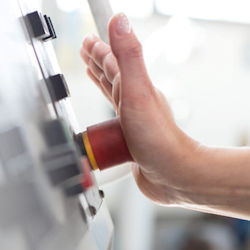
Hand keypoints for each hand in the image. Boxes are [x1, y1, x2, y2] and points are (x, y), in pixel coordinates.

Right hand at [80, 13, 198, 204]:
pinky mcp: (125, 136)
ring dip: (101, 82)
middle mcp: (132, 100)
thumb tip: (120, 21)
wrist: (170, 171)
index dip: (99, 49)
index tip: (88, 41)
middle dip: (98, 62)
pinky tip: (102, 111)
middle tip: (87, 52)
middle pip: (111, 75)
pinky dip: (103, 111)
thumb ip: (129, 57)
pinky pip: (109, 119)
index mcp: (133, 87)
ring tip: (92, 73)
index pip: (113, 61)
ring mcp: (129, 118)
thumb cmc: (157, 136)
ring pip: (111, 95)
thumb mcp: (138, 92)